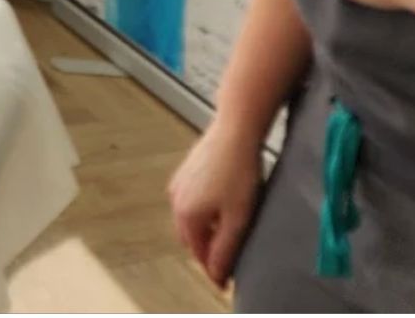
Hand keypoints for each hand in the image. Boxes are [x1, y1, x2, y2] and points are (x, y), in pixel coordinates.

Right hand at [169, 119, 262, 286]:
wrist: (233, 132)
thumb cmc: (238, 174)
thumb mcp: (238, 218)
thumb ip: (225, 249)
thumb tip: (216, 274)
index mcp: (187, 216)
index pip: (198, 254)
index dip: (213, 270)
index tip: (226, 281)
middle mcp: (176, 201)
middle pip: (190, 238)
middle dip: (206, 250)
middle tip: (228, 257)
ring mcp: (178, 185)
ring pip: (189, 219)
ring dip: (204, 230)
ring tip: (227, 230)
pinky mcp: (184, 172)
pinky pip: (189, 202)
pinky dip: (202, 213)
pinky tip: (221, 205)